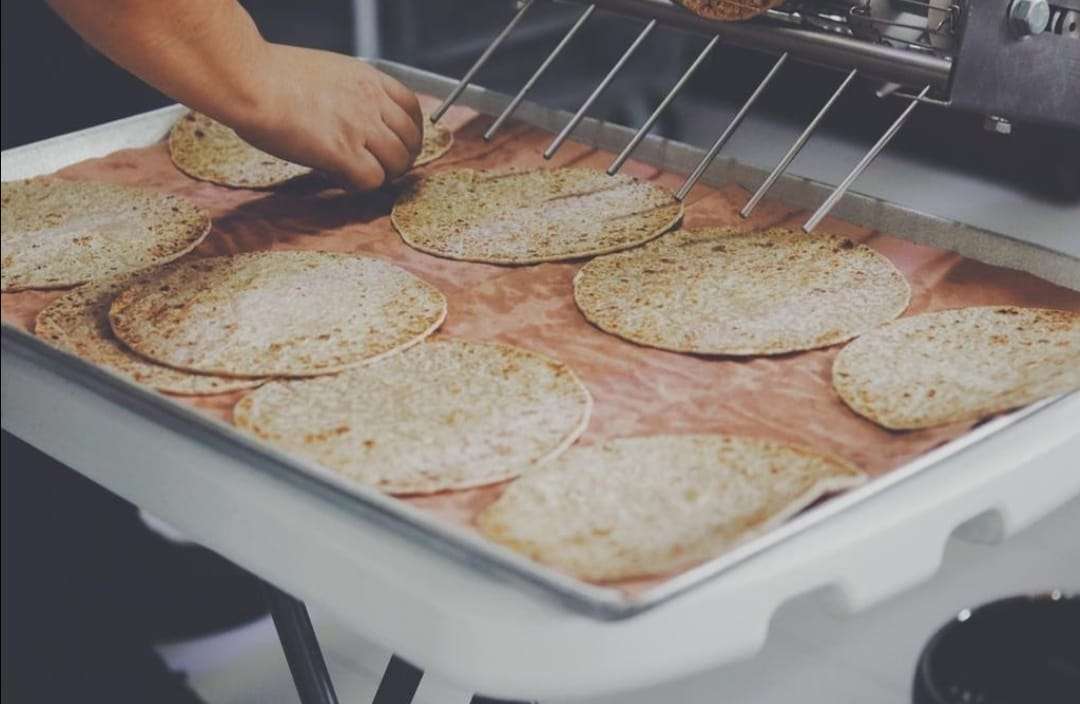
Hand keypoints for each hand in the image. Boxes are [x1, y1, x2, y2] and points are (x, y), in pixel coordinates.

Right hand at [234, 44, 423, 189]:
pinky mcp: (343, 152)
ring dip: (384, 174)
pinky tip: (343, 180)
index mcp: (367, 78)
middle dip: (401, 158)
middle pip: (410, 140)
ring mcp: (360, 127)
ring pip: (398, 163)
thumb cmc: (269, 76)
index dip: (410, 131)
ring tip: (360, 176)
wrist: (249, 80)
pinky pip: (373, 180)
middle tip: (382, 168)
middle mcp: (370, 101)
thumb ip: (345, 92)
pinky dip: (362, 186)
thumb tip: (346, 117)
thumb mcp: (323, 72)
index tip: (399, 142)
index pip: (412, 108)